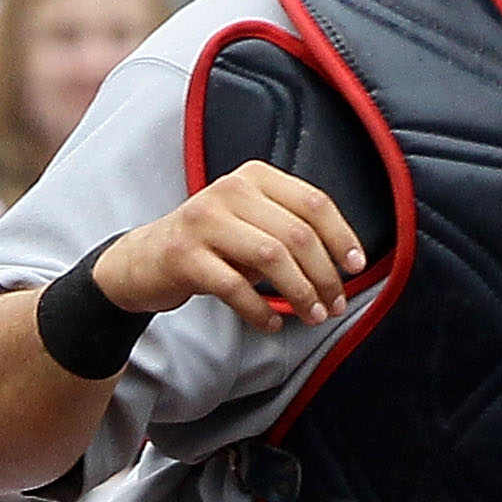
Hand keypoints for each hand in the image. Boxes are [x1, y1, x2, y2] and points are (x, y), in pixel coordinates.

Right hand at [92, 162, 367, 332]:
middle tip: (333, 304)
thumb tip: (344, 262)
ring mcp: (204, 221)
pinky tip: (272, 323)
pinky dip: (260, 311)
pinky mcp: (185, 255)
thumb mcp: (252, 224)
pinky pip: (235, 287)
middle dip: (324, 276)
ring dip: (300, 293)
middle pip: (297, 235)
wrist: (146, 259)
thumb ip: (291, 231)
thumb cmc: (212, 245)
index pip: (314, 203)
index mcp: (254, 177)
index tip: (356, 267)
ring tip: (312, 315)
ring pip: (271, 258)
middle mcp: (230, 191)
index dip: (341, 237)